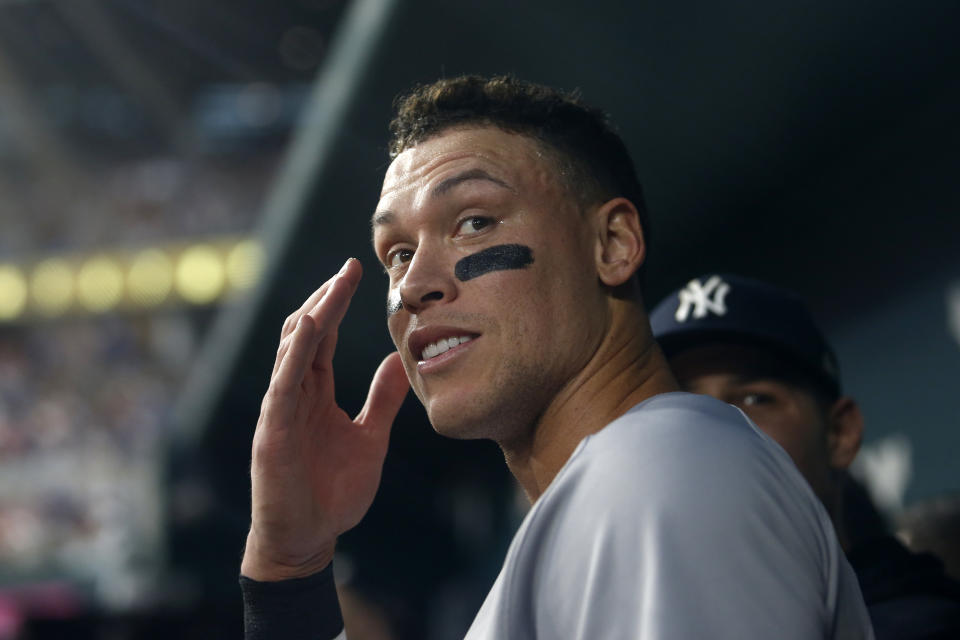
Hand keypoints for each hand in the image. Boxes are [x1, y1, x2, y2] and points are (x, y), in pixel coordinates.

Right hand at [241, 258, 408, 580]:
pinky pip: (282, 383)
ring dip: (313, 314)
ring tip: (335, 286)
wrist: (309, 539)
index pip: (322, 337)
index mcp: (315, 393)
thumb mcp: (371, 437)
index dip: (336, 304)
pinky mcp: (272, 430)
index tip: (355, 273)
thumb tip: (400, 361)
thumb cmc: (334, 492)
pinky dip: (294, 352)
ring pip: (291, 349)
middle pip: (305, 332)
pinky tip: (308, 326)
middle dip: (326, 298)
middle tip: (350, 268)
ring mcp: (280, 409)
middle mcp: (293, 393)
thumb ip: (383, 399)